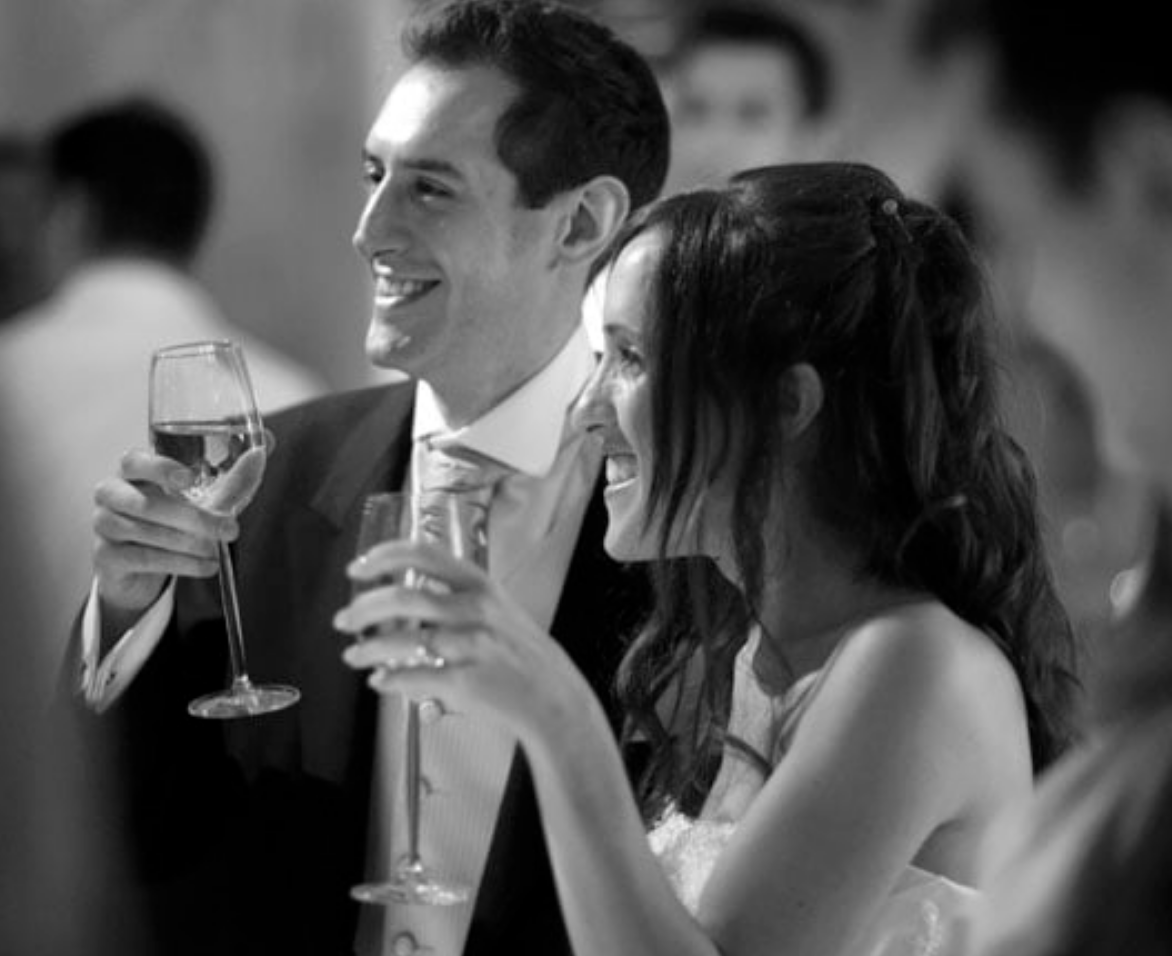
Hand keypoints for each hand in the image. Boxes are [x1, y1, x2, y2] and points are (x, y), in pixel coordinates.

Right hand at [92, 448, 238, 614]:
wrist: (139, 568)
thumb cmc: (172, 520)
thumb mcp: (205, 498)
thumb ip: (233, 477)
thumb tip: (260, 452)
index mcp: (132, 471)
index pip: (134, 461)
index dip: (160, 469)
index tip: (189, 480)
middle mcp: (111, 494)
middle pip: (145, 503)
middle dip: (193, 518)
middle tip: (230, 529)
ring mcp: (103, 525)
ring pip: (145, 532)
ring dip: (189, 543)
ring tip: (217, 550)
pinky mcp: (106, 556)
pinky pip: (144, 558)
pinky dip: (181, 564)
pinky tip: (206, 567)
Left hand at [336, 540, 591, 739]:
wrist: (552, 696)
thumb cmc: (519, 653)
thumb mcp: (496, 608)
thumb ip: (453, 596)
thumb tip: (398, 599)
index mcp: (480, 585)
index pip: (423, 554)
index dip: (383, 556)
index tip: (359, 567)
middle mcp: (475, 610)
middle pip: (404, 597)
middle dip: (364, 608)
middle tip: (344, 619)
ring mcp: (471, 646)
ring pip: (403, 640)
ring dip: (368, 649)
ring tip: (353, 655)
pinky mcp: (466, 681)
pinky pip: (414, 677)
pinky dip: (390, 680)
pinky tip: (380, 681)